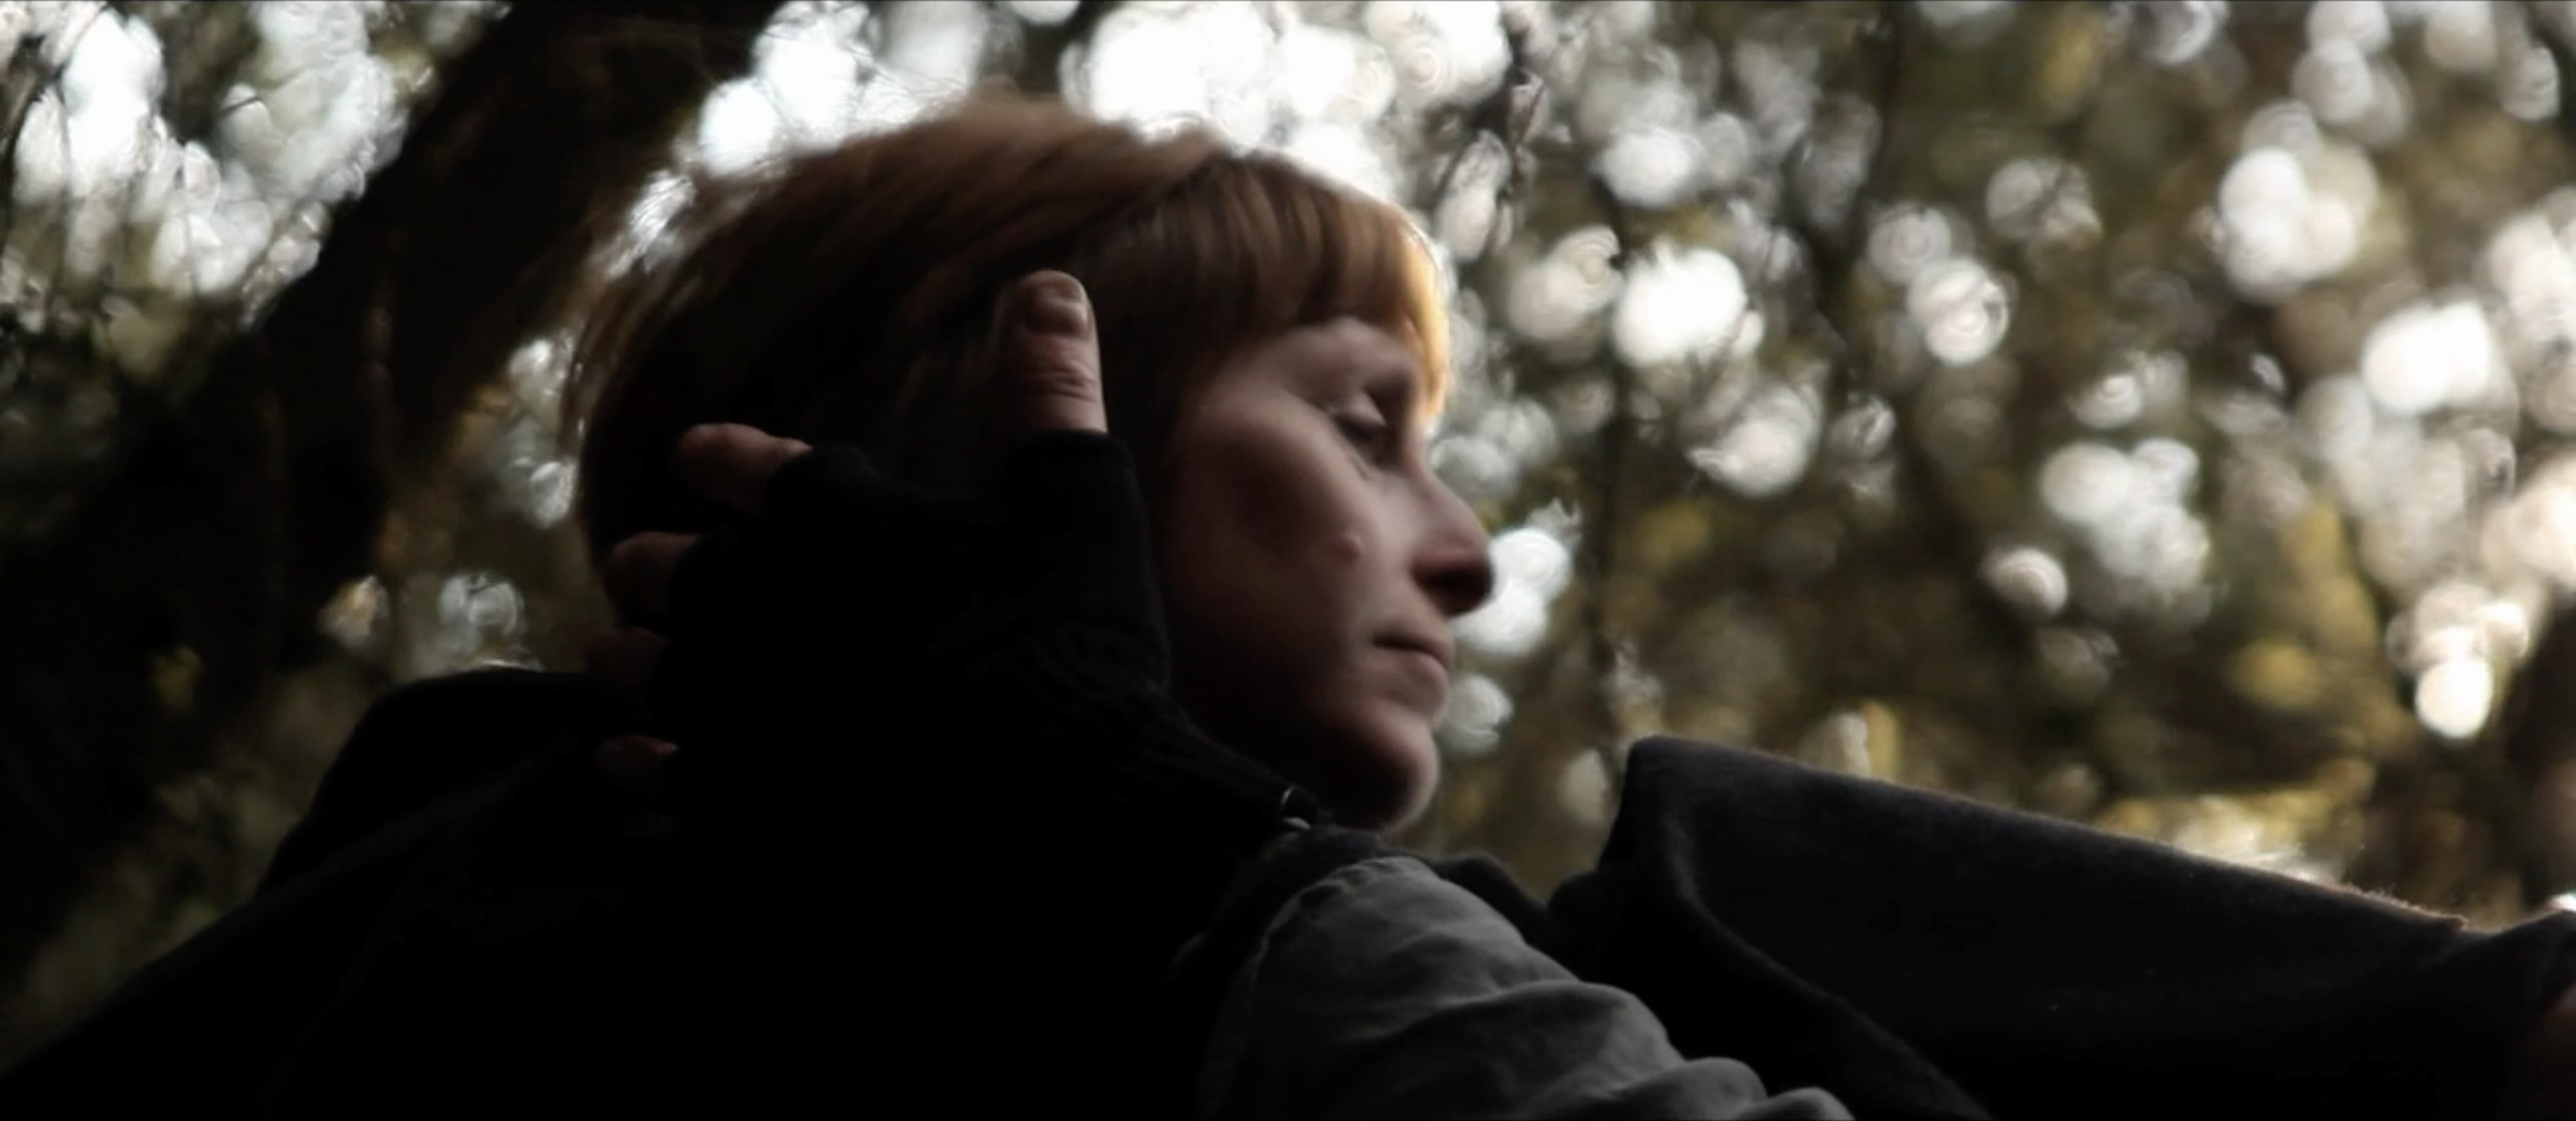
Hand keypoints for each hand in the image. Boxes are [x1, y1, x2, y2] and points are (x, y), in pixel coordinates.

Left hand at [582, 271, 1305, 831]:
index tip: (696, 454)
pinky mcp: (729, 798)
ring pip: (637, 668)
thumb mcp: (1079, 498)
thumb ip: (1050, 390)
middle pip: (669, 568)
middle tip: (637, 563)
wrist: (1050, 806)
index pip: (745, 463)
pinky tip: (623, 761)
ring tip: (614, 657)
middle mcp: (760, 601)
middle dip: (652, 562)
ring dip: (625, 656)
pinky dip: (631, 761)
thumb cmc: (1071, 642)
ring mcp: (736, 704)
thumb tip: (1049, 283)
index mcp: (835, 515)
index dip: (719, 456)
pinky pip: (649, 773)